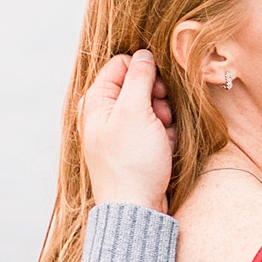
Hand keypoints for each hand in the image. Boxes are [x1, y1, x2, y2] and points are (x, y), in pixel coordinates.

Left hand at [81, 51, 175, 212]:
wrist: (136, 207)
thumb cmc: (132, 162)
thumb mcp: (135, 111)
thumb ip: (138, 78)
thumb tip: (143, 54)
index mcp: (96, 101)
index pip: (121, 64)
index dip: (143, 71)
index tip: (156, 88)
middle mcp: (105, 113)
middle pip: (138, 85)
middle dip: (157, 97)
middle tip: (161, 114)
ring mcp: (121, 131)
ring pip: (151, 106)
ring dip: (164, 117)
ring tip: (162, 136)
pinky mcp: (135, 147)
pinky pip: (155, 128)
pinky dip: (164, 135)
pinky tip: (164, 148)